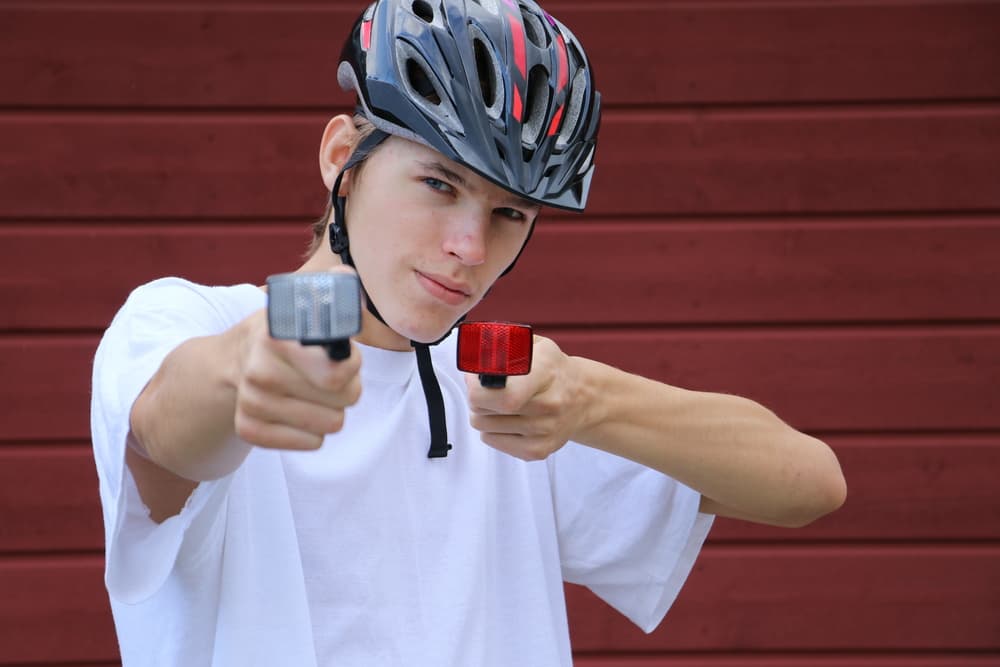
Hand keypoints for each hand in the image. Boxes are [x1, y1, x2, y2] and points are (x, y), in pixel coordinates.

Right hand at [233, 307, 361, 450]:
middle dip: (346, 386)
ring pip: (332, 424)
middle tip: (330, 374)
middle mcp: (259, 372)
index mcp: (277, 338)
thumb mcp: (311, 315)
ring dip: (332, 408)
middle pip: (344, 399)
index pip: (335, 374)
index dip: (351, 366)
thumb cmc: (290, 336)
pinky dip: (315, 429)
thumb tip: (349, 344)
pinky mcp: (248, 429)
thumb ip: (336, 325)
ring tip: (315, 390)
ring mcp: (251, 403)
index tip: (343, 357)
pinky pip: (314, 442)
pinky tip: (300, 408)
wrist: (242, 355)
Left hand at [465, 335, 588, 460]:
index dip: (477, 388)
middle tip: (485, 388)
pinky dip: (492, 429)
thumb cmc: (550, 368)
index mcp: (546, 372)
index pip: (504, 395)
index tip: (475, 378)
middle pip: (484, 412)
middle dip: (476, 398)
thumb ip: (500, 345)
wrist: (584, 397)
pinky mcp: (539, 451)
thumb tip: (473, 357)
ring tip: (500, 402)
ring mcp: (545, 431)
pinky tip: (508, 417)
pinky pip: (492, 440)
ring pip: (483, 427)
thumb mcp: (532, 345)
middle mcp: (549, 404)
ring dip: (484, 413)